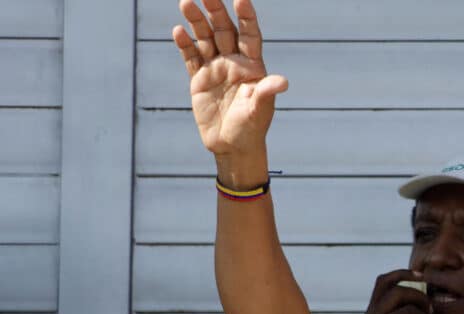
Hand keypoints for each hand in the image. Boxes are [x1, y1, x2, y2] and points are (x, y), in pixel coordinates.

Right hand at [172, 0, 287, 157]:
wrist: (232, 146)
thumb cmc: (252, 128)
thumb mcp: (260, 111)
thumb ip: (267, 93)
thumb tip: (282, 82)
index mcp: (253, 66)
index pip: (250, 35)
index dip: (246, 17)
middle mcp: (234, 62)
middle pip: (224, 30)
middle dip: (216, 11)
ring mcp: (215, 69)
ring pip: (205, 38)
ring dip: (196, 21)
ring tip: (186, 3)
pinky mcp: (199, 79)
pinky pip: (191, 57)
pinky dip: (184, 44)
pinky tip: (178, 31)